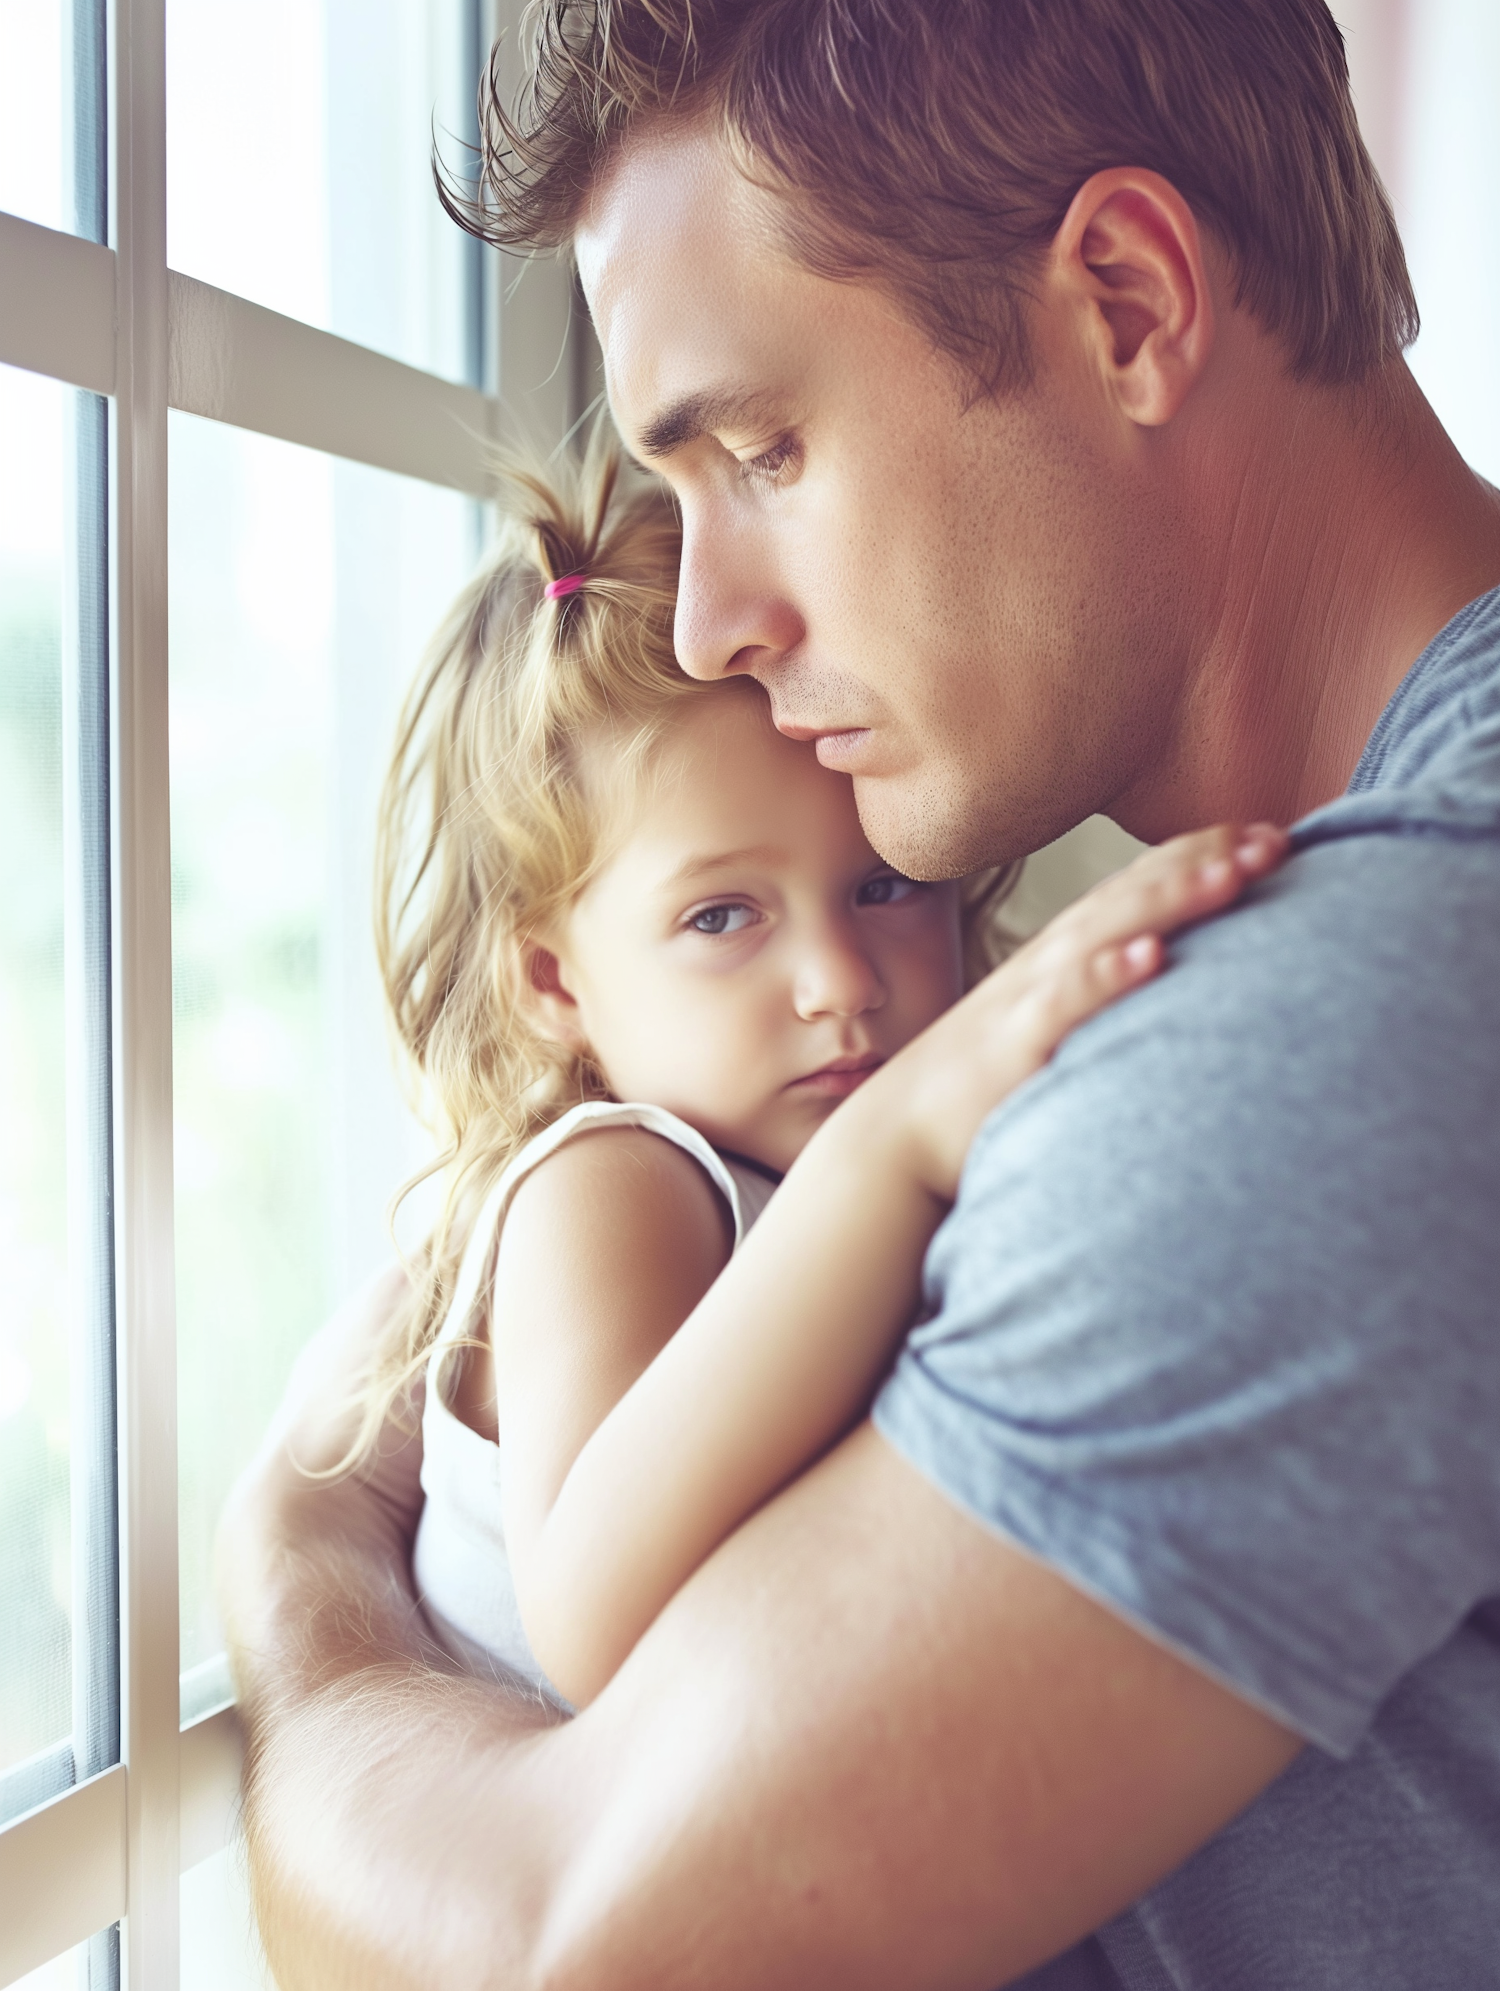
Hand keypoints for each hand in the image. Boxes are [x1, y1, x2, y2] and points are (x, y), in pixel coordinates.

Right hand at [874, 821, 1287, 1203]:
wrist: (897, 1136)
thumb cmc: (983, 1086)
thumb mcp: (1051, 1028)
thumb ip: (1099, 998)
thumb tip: (1166, 985)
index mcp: (1063, 954)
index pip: (1137, 886)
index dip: (1198, 854)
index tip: (1267, 835)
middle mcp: (1050, 962)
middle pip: (1134, 895)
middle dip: (1204, 862)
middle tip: (1277, 840)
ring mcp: (1031, 998)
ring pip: (1107, 933)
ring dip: (1170, 899)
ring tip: (1230, 873)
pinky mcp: (1014, 1045)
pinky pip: (1066, 1004)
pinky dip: (1107, 975)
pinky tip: (1151, 956)